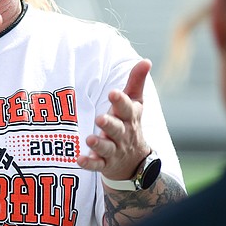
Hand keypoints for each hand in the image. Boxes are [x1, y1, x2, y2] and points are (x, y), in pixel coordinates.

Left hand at [77, 59, 152, 180]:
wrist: (134, 162)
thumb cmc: (129, 124)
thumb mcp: (135, 104)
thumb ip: (136, 83)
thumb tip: (146, 60)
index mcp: (129, 118)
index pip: (127, 108)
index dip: (121, 101)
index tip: (113, 93)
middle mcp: (123, 134)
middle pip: (117, 129)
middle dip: (109, 124)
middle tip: (100, 118)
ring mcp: (114, 150)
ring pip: (107, 148)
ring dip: (99, 144)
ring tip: (90, 139)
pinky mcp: (105, 164)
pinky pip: (97, 165)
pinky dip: (89, 163)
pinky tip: (79, 160)